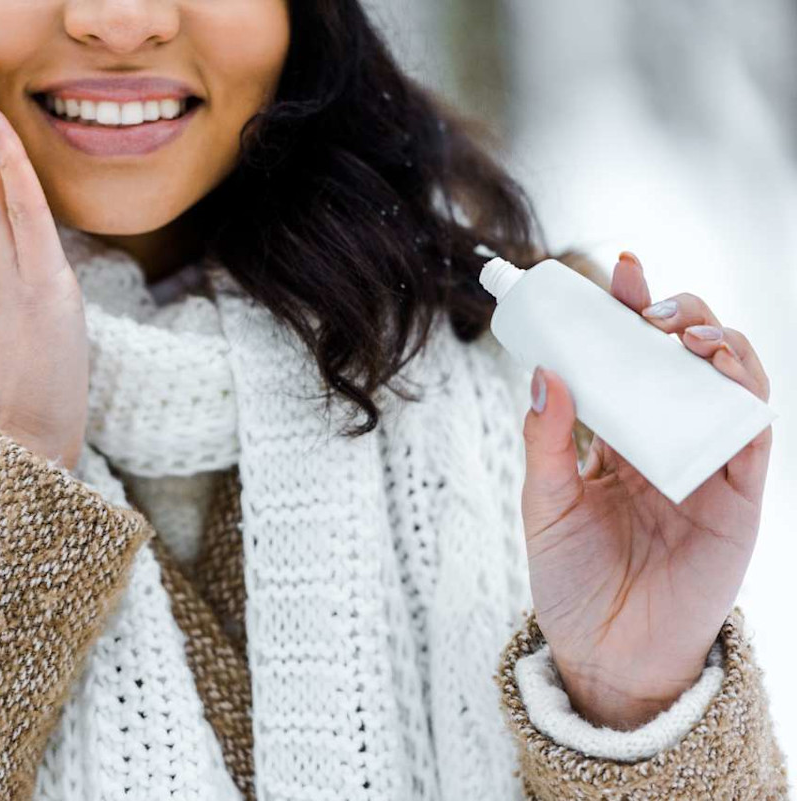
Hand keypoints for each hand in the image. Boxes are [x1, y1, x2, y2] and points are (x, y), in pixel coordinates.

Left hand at [520, 251, 771, 728]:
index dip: (629, 315)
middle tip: (646, 298)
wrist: (606, 655)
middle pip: (682, 360)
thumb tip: (544, 373)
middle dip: (673, 314)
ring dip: (714, 340)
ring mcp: (707, 464)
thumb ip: (546, 443)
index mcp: (618, 439)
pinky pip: (752, 429)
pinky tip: (717, 363)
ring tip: (679, 327)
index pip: (628, 363)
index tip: (618, 272)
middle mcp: (667, 442)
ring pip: (728, 381)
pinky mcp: (740, 494)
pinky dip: (742, 389)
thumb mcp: (544, 504)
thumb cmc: (571, 581)